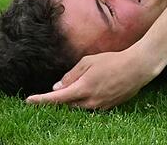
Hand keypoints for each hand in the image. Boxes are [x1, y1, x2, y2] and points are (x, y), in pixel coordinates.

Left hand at [25, 48, 155, 109]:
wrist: (138, 67)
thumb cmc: (113, 60)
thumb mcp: (89, 62)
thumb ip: (71, 75)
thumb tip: (57, 86)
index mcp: (82, 88)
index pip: (56, 98)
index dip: (41, 100)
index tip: (28, 101)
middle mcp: (90, 101)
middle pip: (67, 105)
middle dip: (60, 99)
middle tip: (56, 90)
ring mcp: (100, 106)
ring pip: (80, 107)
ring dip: (74, 100)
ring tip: (78, 87)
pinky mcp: (109, 107)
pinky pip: (92, 106)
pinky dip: (87, 100)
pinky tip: (95, 88)